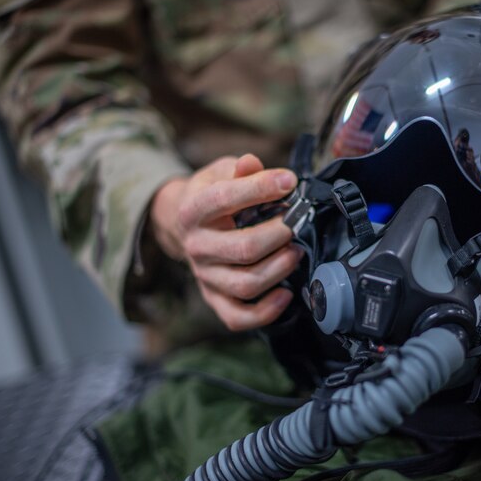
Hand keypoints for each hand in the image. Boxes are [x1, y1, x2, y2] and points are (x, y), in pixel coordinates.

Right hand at [150, 154, 301, 330]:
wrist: (184, 224)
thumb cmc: (211, 194)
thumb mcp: (220, 173)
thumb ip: (238, 169)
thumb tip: (252, 163)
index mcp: (193, 211)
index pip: (226, 199)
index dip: (262, 188)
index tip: (289, 181)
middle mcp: (196, 247)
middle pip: (244, 248)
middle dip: (279, 235)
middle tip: (297, 223)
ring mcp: (205, 276)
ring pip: (246, 284)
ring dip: (280, 269)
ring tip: (296, 251)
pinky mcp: (214, 298)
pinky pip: (238, 317)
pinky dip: (267, 310)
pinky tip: (286, 293)